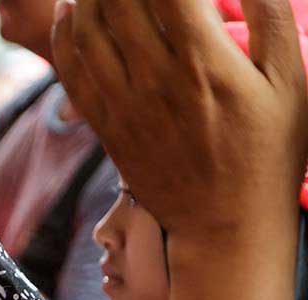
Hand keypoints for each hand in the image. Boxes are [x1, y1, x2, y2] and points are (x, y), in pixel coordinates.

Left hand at [52, 0, 307, 244]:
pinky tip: (72, 10)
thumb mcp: (290, 82)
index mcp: (204, 62)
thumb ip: (271, 17)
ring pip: (88, 28)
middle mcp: (155, 79)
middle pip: (120, 0)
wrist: (224, 225)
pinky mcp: (105, 125)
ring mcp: (123, 103)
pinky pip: (71, 69)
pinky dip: (66, 32)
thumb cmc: (269, 152)